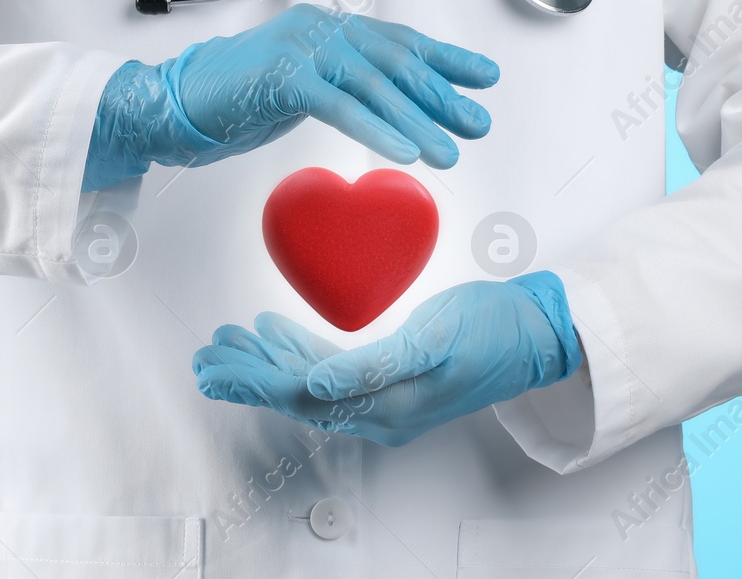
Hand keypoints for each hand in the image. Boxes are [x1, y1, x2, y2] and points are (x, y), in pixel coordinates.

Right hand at [83, 4, 498, 189]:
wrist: (174, 102)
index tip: (484, 77)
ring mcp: (300, 49)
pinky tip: (405, 152)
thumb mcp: (302, 86)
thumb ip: (342, 85)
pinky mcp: (283, 78)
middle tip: (477, 123)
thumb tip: (393, 105)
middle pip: (395, 62)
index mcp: (327, 28)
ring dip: (417, 121)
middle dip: (442, 94)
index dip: (445, 58)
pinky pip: (341, 106)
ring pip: (374, 85)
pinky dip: (377, 130)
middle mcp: (319, 30)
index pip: (398, 41)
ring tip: (449, 152)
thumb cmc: (236, 100)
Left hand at [192, 272, 580, 445]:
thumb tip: (317, 386)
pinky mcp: (392, 380)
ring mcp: (386, 399)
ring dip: (265, 364)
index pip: (302, 396)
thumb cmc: (493, 329)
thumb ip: (373, 366)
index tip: (217, 362)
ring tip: (227, 345)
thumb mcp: (435, 340)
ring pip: (309, 386)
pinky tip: (276, 335)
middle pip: (297, 396)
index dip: (254, 378)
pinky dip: (297, 355)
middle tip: (205, 357)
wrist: (536, 333)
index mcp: (388, 406)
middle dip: (247, 376)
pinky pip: (332, 375)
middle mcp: (381, 411)